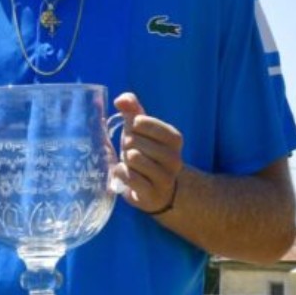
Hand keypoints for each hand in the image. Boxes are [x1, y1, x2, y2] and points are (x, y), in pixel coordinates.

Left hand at [113, 92, 183, 214]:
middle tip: (131, 151)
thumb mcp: (141, 130)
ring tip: (130, 164)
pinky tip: (123, 172)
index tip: (135, 131)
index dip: (134, 126)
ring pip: (134, 159)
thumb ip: (133, 110)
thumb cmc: (147, 153)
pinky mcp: (153, 195)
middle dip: (127, 145)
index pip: (145, 123)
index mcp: (175, 139)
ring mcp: (165, 178)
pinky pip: (131, 178)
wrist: (157, 190)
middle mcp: (174, 159)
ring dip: (125, 160)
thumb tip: (121, 99)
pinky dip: (121, 173)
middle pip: (136, 142)